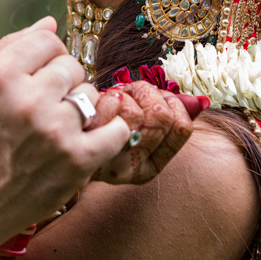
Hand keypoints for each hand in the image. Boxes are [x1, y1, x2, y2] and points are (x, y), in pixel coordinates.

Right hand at [0, 17, 130, 247]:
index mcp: (0, 77)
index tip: (38, 76)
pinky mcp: (78, 159)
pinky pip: (116, 129)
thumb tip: (50, 22)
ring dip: (80, 109)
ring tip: (58, 128)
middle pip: (72, 66)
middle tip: (46, 106)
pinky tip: (92, 138)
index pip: (48, 40)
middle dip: (62, 83)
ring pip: (90, 95)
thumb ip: (9, 46)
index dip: (45, 57)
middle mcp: (29, 99)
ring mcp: (56, 130)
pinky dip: (110, 133)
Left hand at [85, 82, 204, 183]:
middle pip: (162, 117)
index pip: (181, 128)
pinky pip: (112, 107)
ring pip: (138, 111)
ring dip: (127, 93)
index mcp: (150, 166)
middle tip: (135, 91)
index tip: (159, 97)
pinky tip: (101, 102)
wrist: (60, 144)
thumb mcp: (140, 126)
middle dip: (149, 93)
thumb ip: (171, 115)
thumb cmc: (103, 128)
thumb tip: (200, 102)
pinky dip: (109, 96)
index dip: (173, 103)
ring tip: (117, 96)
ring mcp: (110, 157)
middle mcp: (132, 167)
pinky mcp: (89, 141)